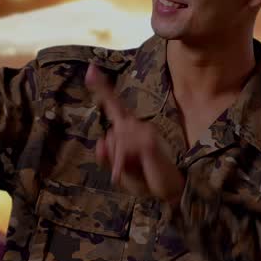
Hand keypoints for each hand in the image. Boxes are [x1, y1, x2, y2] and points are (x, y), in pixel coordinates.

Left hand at [85, 64, 184, 204]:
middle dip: (113, 155)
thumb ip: (108, 157)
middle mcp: (138, 126)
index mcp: (130, 130)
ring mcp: (145, 131)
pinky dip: (123, 161)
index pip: (114, 106)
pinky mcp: (148, 140)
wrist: (170, 192)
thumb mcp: (121, 171)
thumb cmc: (146, 180)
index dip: (101, 88)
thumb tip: (100, 141)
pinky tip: (136, 167)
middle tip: (125, 171)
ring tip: (135, 170)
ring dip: (119, 161)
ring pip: (116, 141)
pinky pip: (124, 147)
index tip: (90, 69)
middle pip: (110, 133)